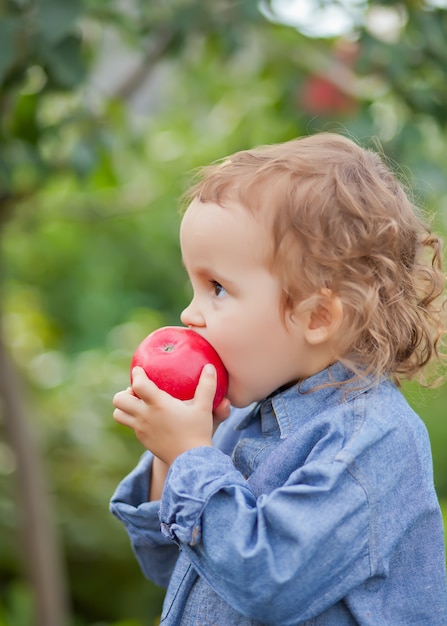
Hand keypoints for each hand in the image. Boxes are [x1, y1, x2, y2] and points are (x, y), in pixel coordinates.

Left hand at [112, 365, 228, 464]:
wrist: (191, 461)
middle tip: (138, 391)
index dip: (137, 374)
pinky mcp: (142, 439)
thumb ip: (207, 386)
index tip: (139, 370)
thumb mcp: (204, 407)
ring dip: (124, 407)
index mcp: (158, 404)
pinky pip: (130, 425)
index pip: (139, 384)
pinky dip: (134, 418)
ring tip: (138, 404)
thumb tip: (210, 367)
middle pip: (119, 400)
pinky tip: (149, 418)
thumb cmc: (197, 431)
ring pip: (118, 414)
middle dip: (125, 392)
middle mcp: (145, 416)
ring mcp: (141, 429)